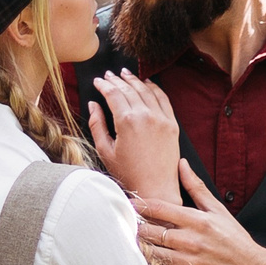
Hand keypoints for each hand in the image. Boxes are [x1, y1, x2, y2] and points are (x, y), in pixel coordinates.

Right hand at [88, 71, 182, 206]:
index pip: (113, 93)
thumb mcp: (105, 151)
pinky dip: (154, 88)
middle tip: (109, 75)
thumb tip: (93, 105)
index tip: (97, 81)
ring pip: (146, 90)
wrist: (156, 190)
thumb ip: (97, 124)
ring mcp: (161, 119)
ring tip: (126, 74)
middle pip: (129, 89)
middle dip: (117, 80)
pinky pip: (164, 99)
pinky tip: (147, 83)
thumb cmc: (128, 174)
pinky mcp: (172, 124)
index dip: (104, 85)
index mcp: (126, 121)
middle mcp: (145, 116)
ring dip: (135, 80)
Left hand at [135, 164, 265, 264]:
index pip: (159, 208)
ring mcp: (189, 263)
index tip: (130, 204)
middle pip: (150, 232)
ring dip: (142, 249)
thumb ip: (196, 188)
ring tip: (136, 245)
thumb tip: (182, 164)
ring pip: (152, 254)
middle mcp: (191, 241)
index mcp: (197, 221)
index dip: (140, 205)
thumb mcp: (219, 210)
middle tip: (129, 226)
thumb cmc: (235, 241)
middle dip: (137, 228)